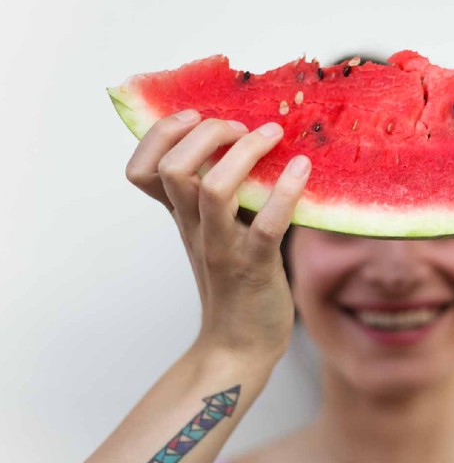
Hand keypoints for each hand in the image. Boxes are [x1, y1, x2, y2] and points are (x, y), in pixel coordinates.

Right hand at [125, 110, 310, 357]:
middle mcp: (194, 229)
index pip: (142, 170)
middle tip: (240, 127)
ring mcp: (223, 248)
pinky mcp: (256, 266)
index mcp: (181, 218)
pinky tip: (302, 168)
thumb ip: (217, 197)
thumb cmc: (234, 283)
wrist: (240, 346)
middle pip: (174, 168)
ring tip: (271, 135)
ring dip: (243, 152)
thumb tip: (245, 144)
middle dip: (207, 133)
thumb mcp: (213, 235)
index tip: (195, 116)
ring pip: (213, 188)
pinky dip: (286, 191)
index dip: (160, 134)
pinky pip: (268, 224)